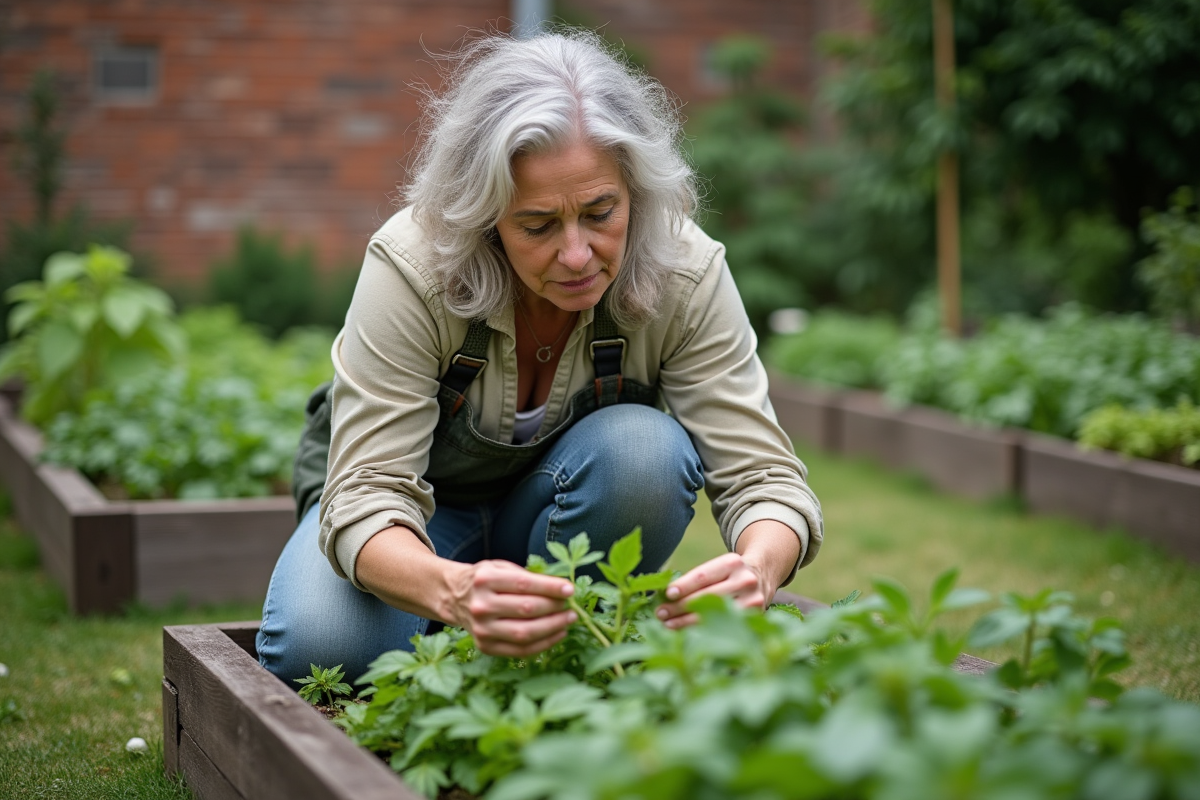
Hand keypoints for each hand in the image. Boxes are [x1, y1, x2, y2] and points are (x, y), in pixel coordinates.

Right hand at [447, 559, 577, 656]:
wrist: (454, 597)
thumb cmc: (485, 580)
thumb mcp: (500, 567)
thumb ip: (527, 576)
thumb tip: (561, 588)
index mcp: (485, 579)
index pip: (524, 584)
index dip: (550, 587)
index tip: (569, 589)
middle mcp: (481, 605)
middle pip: (526, 609)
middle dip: (555, 608)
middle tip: (572, 606)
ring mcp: (482, 629)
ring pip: (525, 633)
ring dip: (553, 628)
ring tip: (569, 620)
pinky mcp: (485, 646)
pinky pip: (520, 650)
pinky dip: (543, 644)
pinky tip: (557, 634)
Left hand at [655, 520, 800, 629]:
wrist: (763, 575)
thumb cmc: (729, 573)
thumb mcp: (718, 567)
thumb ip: (697, 579)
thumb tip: (665, 595)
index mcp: (732, 562)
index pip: (703, 575)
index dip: (684, 585)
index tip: (667, 594)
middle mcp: (745, 580)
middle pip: (707, 596)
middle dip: (680, 606)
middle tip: (660, 613)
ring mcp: (753, 600)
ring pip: (715, 613)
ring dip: (687, 621)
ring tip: (667, 625)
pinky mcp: (755, 617)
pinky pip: (723, 626)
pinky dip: (702, 630)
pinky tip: (686, 633)